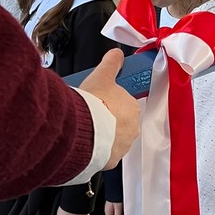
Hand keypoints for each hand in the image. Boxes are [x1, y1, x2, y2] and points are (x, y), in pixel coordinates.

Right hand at [79, 49, 139, 168]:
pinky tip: (84, 142)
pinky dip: (95, 149)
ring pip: (112, 139)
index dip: (109, 102)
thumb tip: (117, 53)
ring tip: (85, 128)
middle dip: (106, 119)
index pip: (124, 104)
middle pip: (119, 122)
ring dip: (101, 135)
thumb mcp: (101, 76)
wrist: (82, 130)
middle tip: (89, 114)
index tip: (98, 102)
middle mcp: (132, 129)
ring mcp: (122, 146)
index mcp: (132, 108)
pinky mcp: (110, 160)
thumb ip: (111, 63)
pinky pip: (103, 154)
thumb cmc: (93, 104)